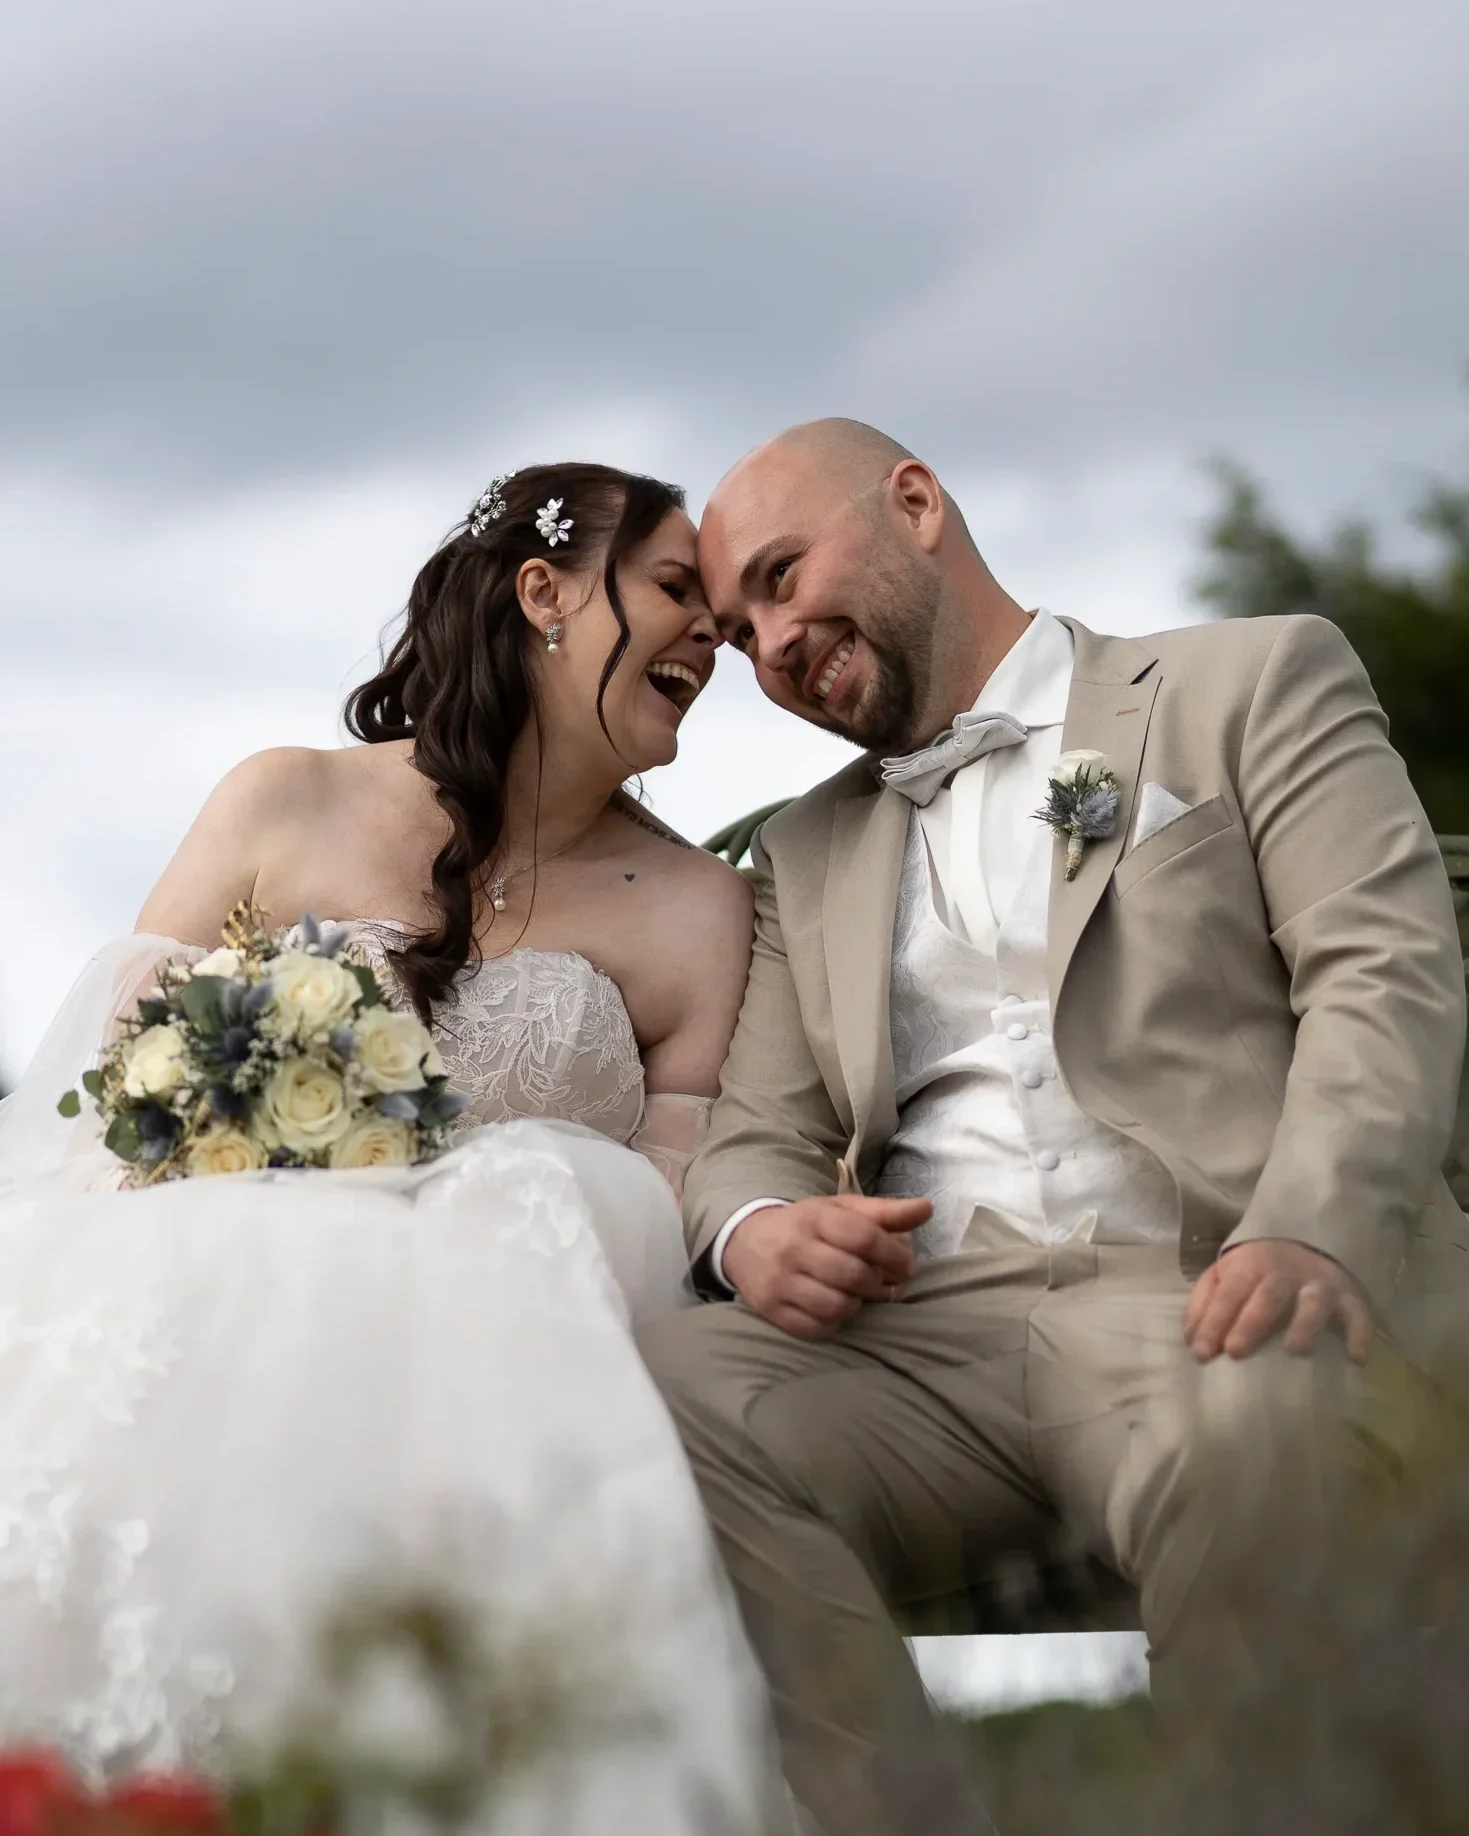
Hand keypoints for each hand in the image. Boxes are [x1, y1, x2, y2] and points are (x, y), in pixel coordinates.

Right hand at [722, 1194, 931, 1341]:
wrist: (745, 1241)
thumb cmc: (806, 1226)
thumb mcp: (840, 1211)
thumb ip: (885, 1212)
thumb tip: (927, 1210)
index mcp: (815, 1218)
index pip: (863, 1237)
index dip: (894, 1256)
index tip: (908, 1267)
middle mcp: (794, 1248)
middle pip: (853, 1275)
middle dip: (879, 1285)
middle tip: (884, 1285)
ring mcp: (779, 1282)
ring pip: (835, 1306)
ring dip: (856, 1305)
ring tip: (857, 1297)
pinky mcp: (771, 1310)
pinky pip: (814, 1328)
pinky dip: (833, 1323)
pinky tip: (835, 1309)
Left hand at [1183, 1240, 1372, 1363]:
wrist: (1306, 1240)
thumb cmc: (1256, 1270)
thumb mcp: (1223, 1275)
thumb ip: (1204, 1304)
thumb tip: (1191, 1339)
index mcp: (1249, 1265)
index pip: (1228, 1293)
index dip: (1214, 1321)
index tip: (1201, 1353)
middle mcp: (1285, 1272)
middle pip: (1267, 1295)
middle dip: (1251, 1323)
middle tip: (1236, 1351)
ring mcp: (1319, 1283)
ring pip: (1313, 1300)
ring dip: (1304, 1324)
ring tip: (1295, 1350)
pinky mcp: (1349, 1295)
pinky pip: (1358, 1312)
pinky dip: (1359, 1333)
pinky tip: (1355, 1357)